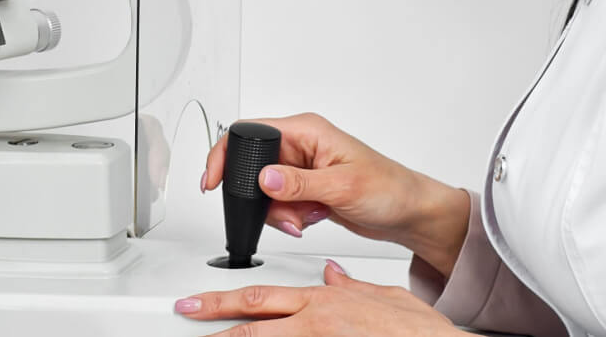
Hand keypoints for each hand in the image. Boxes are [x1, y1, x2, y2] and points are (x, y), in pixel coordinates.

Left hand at [175, 260, 462, 335]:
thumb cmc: (422, 334)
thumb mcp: (383, 297)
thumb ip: (350, 287)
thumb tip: (329, 275)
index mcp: (324, 304)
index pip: (263, 298)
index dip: (225, 300)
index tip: (197, 302)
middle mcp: (316, 325)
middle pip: (252, 323)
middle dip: (213, 319)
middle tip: (183, 316)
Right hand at [202, 113, 457, 255]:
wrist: (409, 214)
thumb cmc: (389, 188)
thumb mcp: (342, 186)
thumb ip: (299, 183)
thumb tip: (264, 178)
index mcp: (307, 130)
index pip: (251, 131)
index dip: (227, 154)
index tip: (214, 181)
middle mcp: (301, 145)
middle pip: (254, 166)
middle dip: (261, 196)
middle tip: (280, 213)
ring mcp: (303, 168)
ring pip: (265, 190)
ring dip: (278, 211)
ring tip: (303, 219)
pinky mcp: (306, 188)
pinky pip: (280, 203)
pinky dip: (288, 217)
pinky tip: (310, 220)